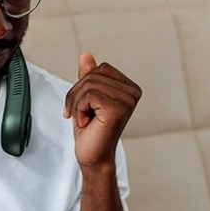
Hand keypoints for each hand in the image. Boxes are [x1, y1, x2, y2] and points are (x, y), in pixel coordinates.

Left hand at [63, 52, 141, 170]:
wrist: (92, 156)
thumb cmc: (90, 130)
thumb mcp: (86, 98)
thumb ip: (88, 77)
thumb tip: (86, 54)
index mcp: (129, 88)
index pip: (100, 68)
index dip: (84, 83)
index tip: (82, 104)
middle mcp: (133, 93)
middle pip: (93, 75)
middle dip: (77, 93)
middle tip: (78, 114)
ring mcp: (127, 101)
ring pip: (89, 84)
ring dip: (76, 102)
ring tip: (83, 119)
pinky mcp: (117, 109)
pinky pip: (88, 95)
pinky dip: (79, 108)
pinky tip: (85, 122)